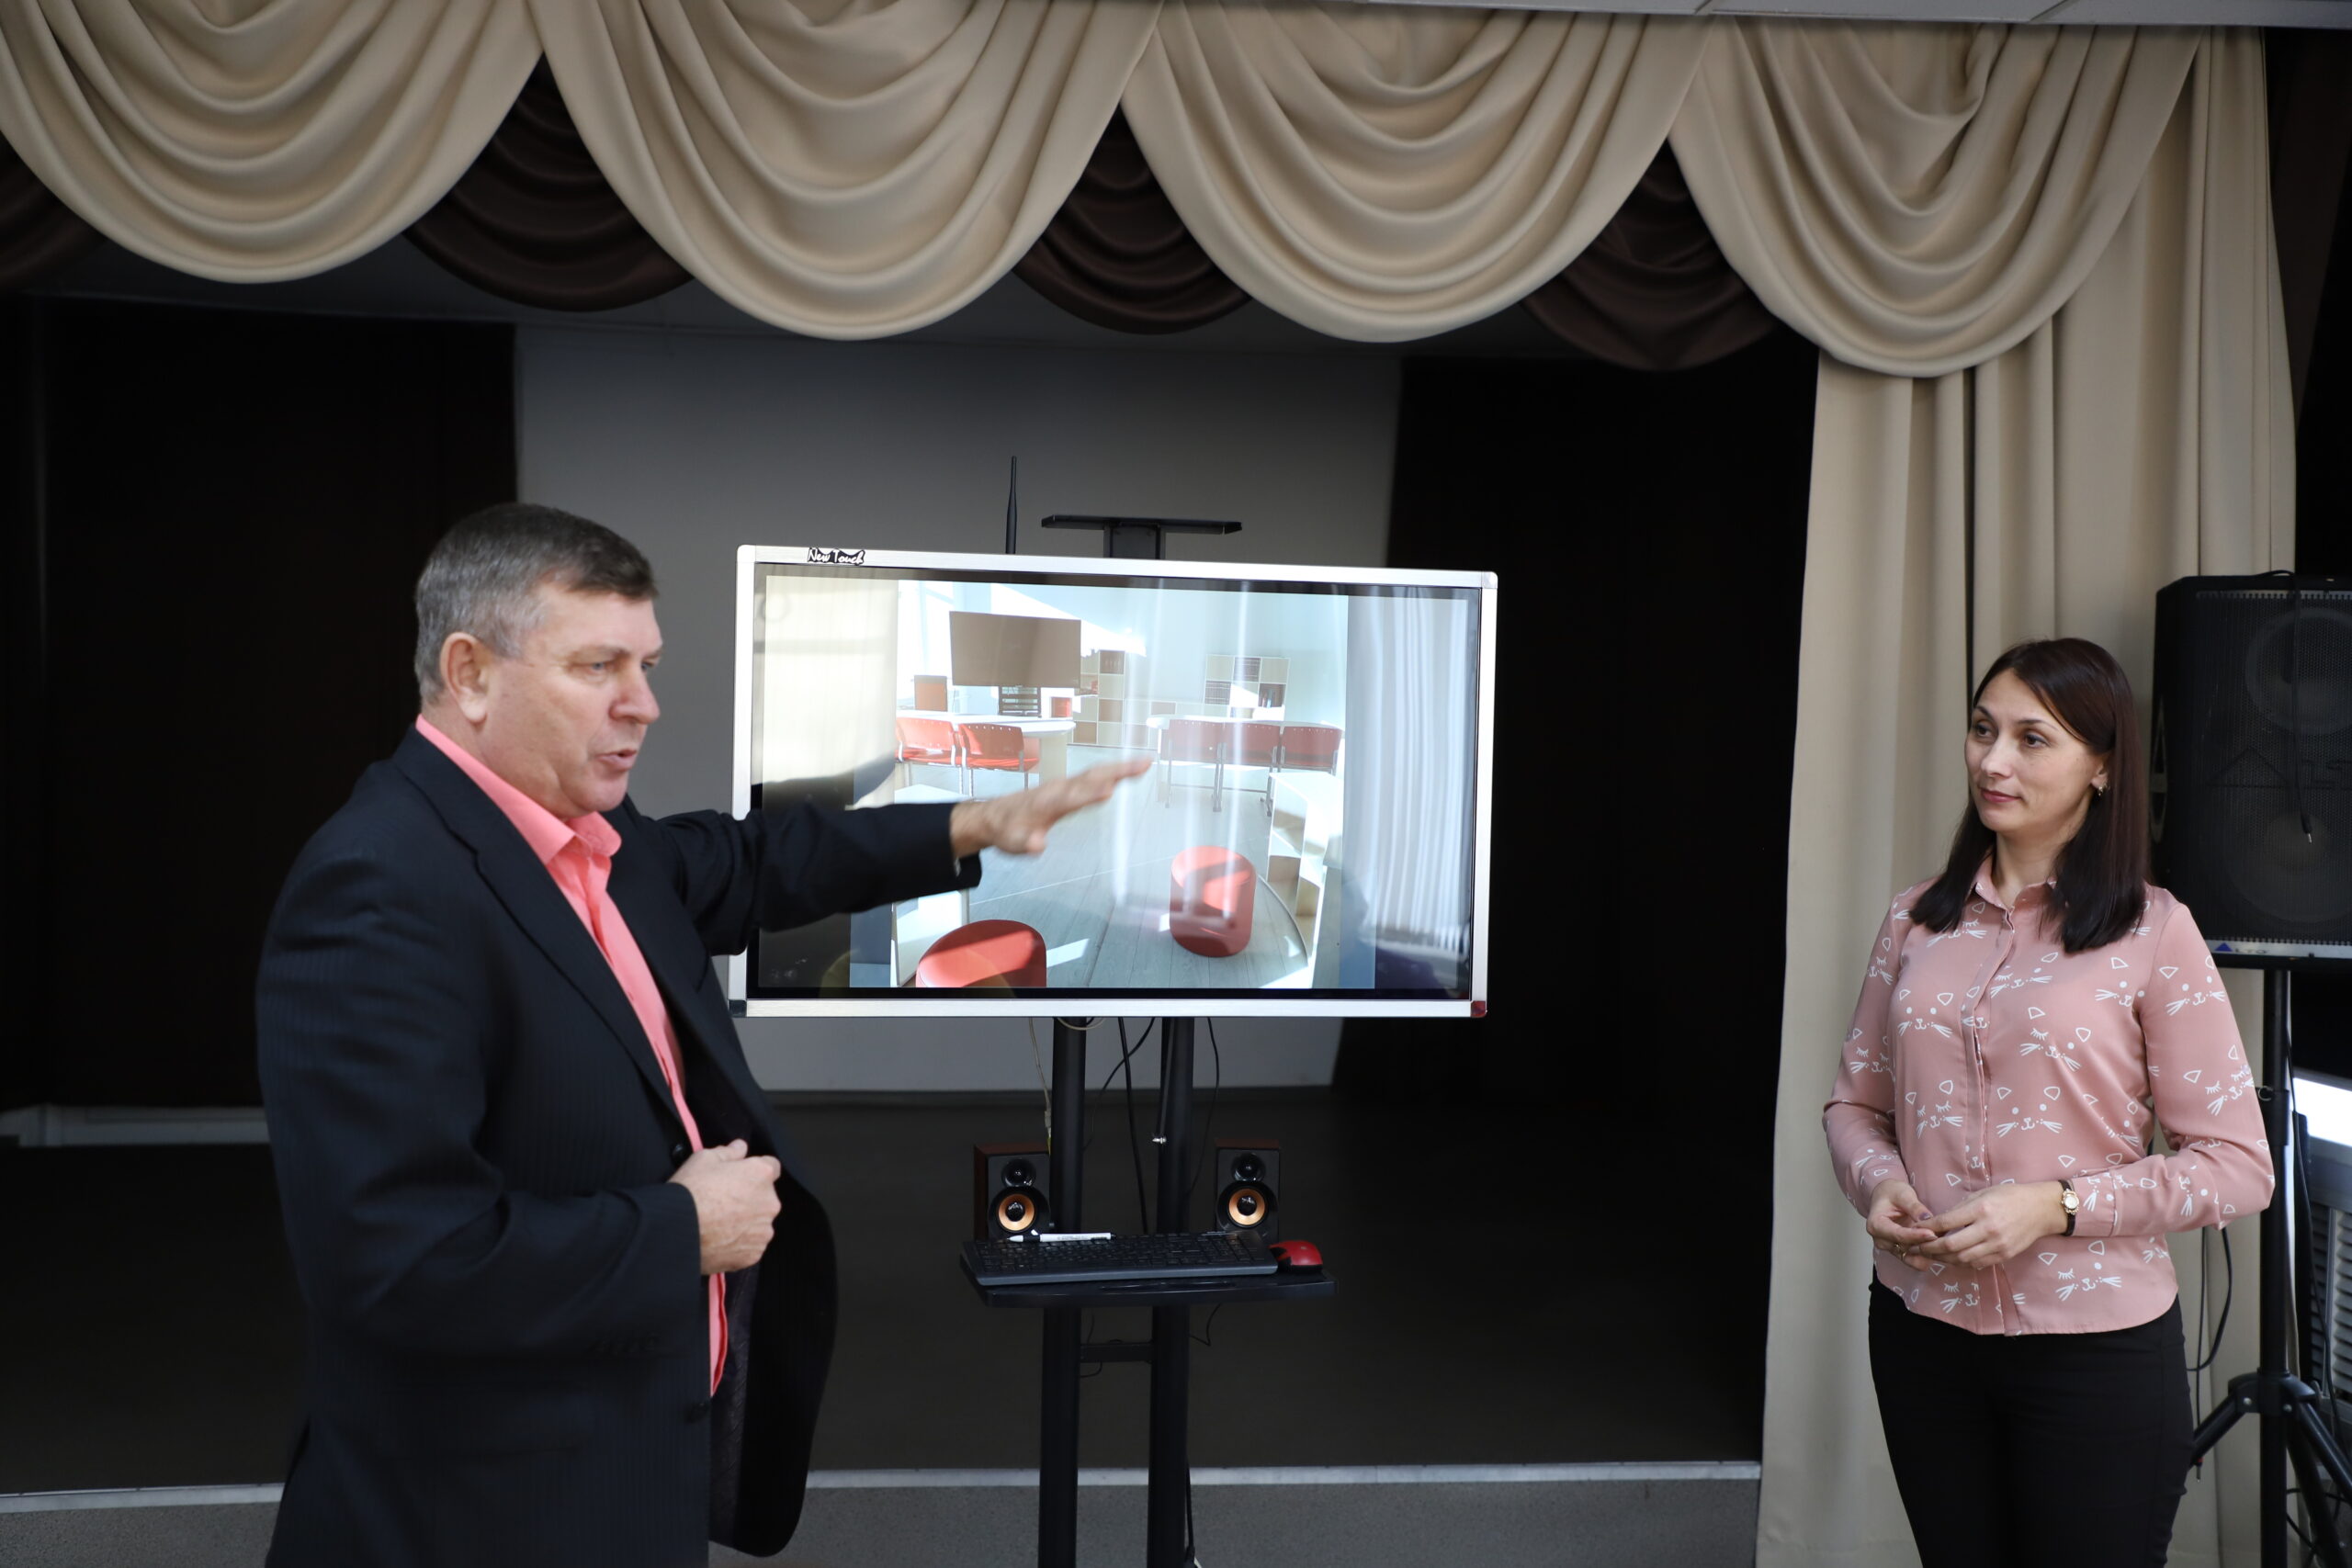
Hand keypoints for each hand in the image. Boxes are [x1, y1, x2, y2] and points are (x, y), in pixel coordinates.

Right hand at [667, 1139, 781, 1274]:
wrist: (676, 1230)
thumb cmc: (691, 1191)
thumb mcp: (704, 1159)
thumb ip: (728, 1152)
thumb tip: (741, 1147)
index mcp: (761, 1175)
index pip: (771, 1167)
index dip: (754, 1171)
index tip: (740, 1177)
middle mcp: (770, 1203)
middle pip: (765, 1197)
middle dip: (750, 1198)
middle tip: (723, 1202)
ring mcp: (763, 1232)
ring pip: (758, 1223)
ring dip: (746, 1222)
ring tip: (718, 1224)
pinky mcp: (753, 1254)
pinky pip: (750, 1246)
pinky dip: (739, 1244)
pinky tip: (719, 1240)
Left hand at [949, 758, 1150, 857]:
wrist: (996, 816)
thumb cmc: (1007, 829)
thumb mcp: (1012, 842)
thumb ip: (1025, 843)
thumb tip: (1037, 844)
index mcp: (1048, 803)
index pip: (1072, 798)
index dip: (1090, 794)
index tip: (1109, 789)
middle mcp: (1058, 789)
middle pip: (1091, 777)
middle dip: (1117, 771)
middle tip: (1143, 765)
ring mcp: (1064, 785)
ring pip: (1095, 773)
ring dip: (1119, 768)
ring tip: (1144, 764)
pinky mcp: (1068, 786)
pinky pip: (1093, 775)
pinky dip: (1112, 771)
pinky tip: (1126, 771)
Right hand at [1866, 1178, 1937, 1271]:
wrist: (1886, 1196)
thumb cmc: (1892, 1193)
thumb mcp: (1903, 1194)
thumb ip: (1914, 1207)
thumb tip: (1927, 1219)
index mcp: (1876, 1225)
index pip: (1898, 1234)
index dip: (1916, 1236)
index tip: (1933, 1234)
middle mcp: (1880, 1240)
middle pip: (1904, 1248)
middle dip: (1924, 1245)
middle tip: (1943, 1240)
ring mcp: (1890, 1248)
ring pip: (1910, 1257)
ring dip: (1926, 1254)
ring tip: (1943, 1246)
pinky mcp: (1899, 1251)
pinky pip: (1913, 1259)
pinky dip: (1925, 1257)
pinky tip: (1939, 1251)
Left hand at [1915, 1181, 2068, 1270]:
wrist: (2041, 1209)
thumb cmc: (2010, 1196)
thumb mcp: (1983, 1193)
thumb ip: (1961, 1208)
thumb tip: (1937, 1221)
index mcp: (1980, 1209)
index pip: (1945, 1222)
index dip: (1926, 1228)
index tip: (1915, 1229)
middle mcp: (1988, 1229)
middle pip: (1951, 1245)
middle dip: (1929, 1248)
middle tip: (1916, 1248)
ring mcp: (1997, 1245)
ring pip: (1962, 1259)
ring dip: (1943, 1259)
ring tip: (1931, 1255)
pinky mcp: (2004, 1256)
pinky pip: (1977, 1264)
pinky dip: (1961, 1262)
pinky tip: (1952, 1258)